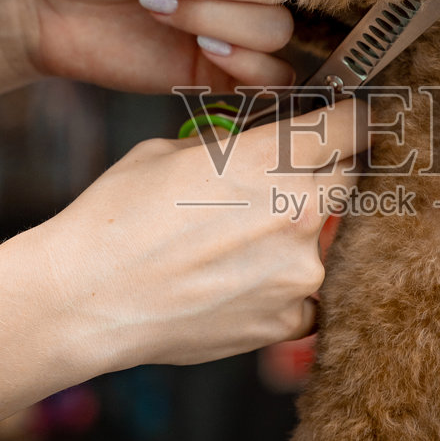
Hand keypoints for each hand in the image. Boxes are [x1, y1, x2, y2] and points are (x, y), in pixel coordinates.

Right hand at [36, 97, 367, 369]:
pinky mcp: (289, 320)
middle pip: (348, 181)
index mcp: (274, 159)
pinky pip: (305, 296)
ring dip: (296, 238)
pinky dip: (281, 290)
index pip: (352, 126)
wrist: (86, 299)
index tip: (350, 122)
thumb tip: (255, 142)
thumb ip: (232, 145)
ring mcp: (301, 273)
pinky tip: (236, 285)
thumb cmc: (116, 218)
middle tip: (282, 184)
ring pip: (326, 242)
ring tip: (235, 247)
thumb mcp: (170, 152)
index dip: (352, 120)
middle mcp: (302, 213)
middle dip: (324, 176)